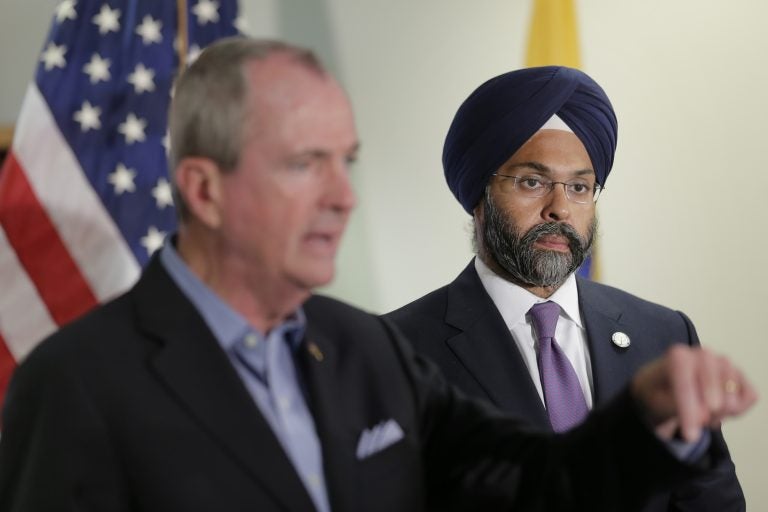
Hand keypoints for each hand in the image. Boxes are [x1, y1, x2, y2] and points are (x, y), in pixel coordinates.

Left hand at [631, 345, 757, 442]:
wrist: (666, 386)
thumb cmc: (660, 394)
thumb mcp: (657, 402)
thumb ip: (677, 406)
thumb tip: (704, 414)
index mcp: (677, 356)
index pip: (685, 377)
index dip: (689, 408)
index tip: (690, 436)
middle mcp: (702, 355)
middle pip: (715, 375)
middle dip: (712, 407)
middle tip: (702, 425)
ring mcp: (724, 363)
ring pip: (734, 386)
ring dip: (723, 411)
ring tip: (705, 420)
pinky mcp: (739, 376)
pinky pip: (750, 395)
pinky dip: (739, 411)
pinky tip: (719, 414)